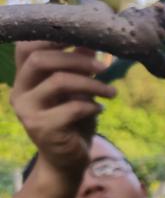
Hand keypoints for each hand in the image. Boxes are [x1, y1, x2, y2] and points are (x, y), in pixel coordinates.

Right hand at [10, 42, 115, 177]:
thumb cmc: (73, 121)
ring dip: (92, 84)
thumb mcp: (78, 89)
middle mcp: (19, 91)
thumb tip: (91, 38)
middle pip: (41, 60)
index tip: (83, 37)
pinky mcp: (42, 128)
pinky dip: (91, 106)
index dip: (53, 37)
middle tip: (105, 67)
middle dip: (77, 59)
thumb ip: (79, 65)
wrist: (68, 160)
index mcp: (24, 77)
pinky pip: (71, 108)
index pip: (27, 47)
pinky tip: (100, 109)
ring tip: (111, 92)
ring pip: (58, 82)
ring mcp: (27, 110)